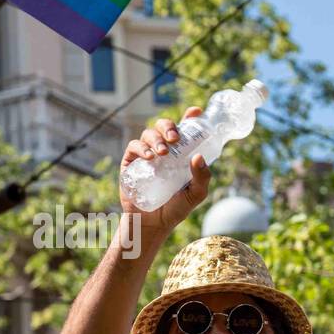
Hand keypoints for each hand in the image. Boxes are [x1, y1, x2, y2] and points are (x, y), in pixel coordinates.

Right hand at [119, 106, 211, 236]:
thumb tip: (198, 157)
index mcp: (181, 153)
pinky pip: (134, 147)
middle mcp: (164, 150)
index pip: (185, 130)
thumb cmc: (176, 207)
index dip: (190, 117)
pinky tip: (149, 157)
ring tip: (162, 153)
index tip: (196, 111)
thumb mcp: (195, 194)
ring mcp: (147, 154)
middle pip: (164, 126)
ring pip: (149, 134)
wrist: (154, 222)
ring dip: (156, 139)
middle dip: (169, 127)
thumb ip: (202, 177)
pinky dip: (141, 148)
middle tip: (175, 138)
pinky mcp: (131, 162)